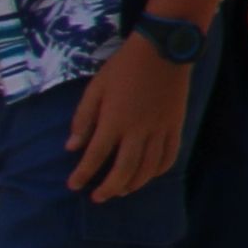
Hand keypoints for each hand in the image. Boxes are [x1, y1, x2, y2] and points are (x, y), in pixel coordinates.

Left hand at [63, 32, 190, 200]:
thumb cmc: (124, 67)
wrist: (163, 49)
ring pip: (148, 167)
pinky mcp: (176, 126)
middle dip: (110, 187)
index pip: (96, 155)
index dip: (83, 173)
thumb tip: (72, 147)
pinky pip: (170, 156)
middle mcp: (138, 130)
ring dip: (134, 183)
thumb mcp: (95, 88)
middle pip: (124, 169)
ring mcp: (160, 129)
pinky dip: (159, 170)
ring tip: (121, 191)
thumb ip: (83, 118)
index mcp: (114, 120)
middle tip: (98, 198)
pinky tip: (149, 175)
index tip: (73, 185)